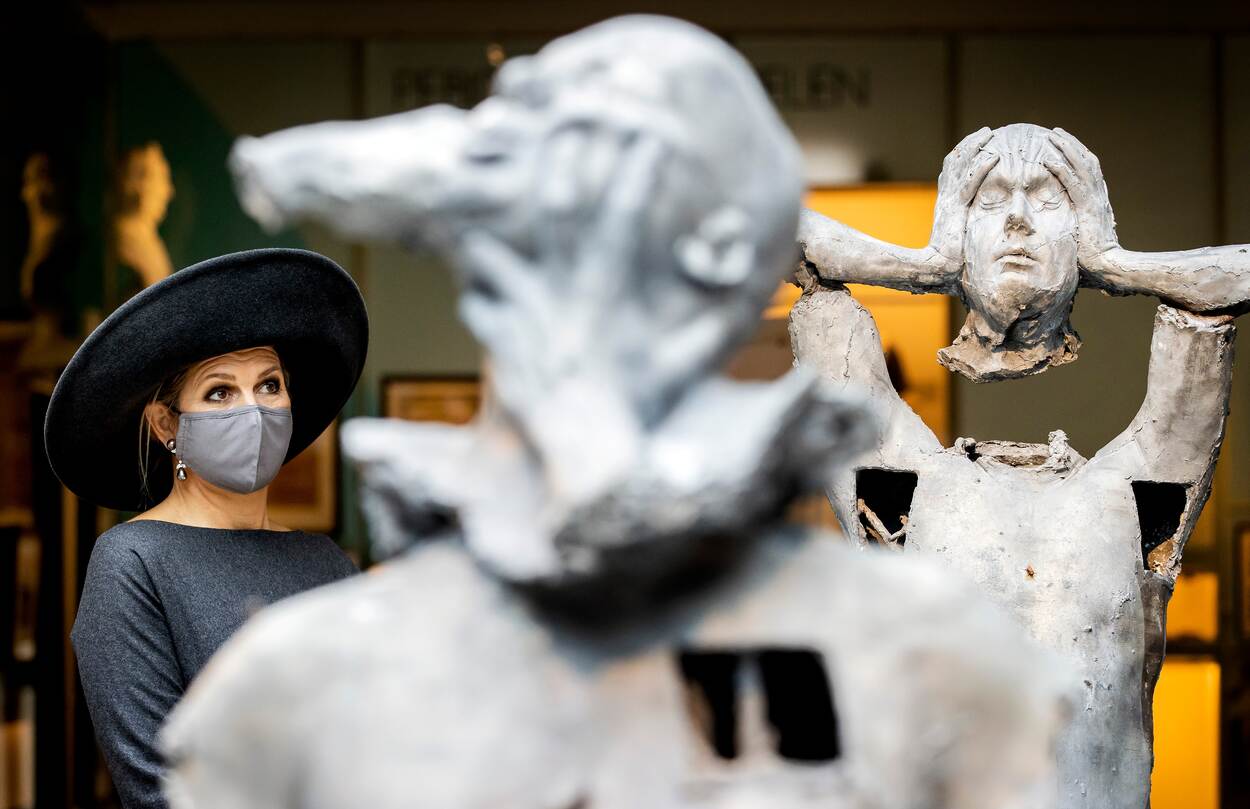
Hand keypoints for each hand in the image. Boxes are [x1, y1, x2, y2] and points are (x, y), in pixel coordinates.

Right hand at [928, 127, 999, 267]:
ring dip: (974, 147)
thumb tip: (985, 225)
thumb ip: (969, 224)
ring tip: (989, 133)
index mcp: (946, 202)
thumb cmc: (950, 261)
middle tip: (986, 131)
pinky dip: (981, 168)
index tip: (978, 142)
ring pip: (960, 166)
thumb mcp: (961, 236)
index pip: (952, 170)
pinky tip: (994, 156)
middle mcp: (945, 197)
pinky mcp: (955, 210)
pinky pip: (970, 184)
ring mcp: (949, 202)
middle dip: (969, 144)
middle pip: (954, 161)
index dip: (963, 154)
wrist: (935, 269)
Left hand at [1044, 128, 1118, 269]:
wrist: (1108, 269)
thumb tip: (1054, 230)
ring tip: (1052, 135)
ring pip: (1082, 166)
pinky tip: (1048, 160)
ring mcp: (1095, 201)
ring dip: (1067, 149)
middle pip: (1087, 161)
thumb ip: (1070, 227)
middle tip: (1055, 131)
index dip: (1076, 155)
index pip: (1088, 170)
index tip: (1062, 144)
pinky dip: (1062, 170)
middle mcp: (1098, 196)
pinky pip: (1074, 184)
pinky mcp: (1088, 209)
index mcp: (1096, 201)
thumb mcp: (1078, 237)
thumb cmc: (1092, 261)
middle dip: (1071, 144)